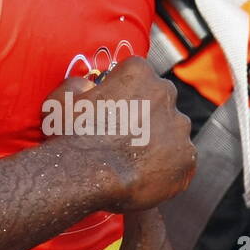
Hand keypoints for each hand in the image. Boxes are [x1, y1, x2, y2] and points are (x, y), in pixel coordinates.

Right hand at [42, 57, 195, 211]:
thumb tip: (88, 86)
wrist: (86, 176)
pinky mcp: (188, 156)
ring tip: (133, 161)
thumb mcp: (61, 99)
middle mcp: (165, 92)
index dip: (124, 95)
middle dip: (146, 116)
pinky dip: (166, 168)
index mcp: (138, 72)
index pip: (138, 77)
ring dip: (158, 142)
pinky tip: (144, 176)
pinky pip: (180, 160)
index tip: (113, 112)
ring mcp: (180, 126)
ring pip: (172, 131)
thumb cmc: (71, 136)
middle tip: (124, 138)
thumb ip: (78, 85)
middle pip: (160, 101)